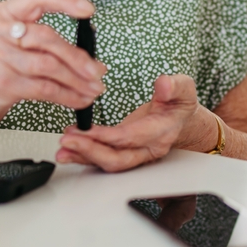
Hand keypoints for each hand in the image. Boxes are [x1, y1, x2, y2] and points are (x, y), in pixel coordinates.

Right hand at [0, 0, 106, 130]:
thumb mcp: (6, 42)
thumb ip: (40, 41)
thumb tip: (88, 55)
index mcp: (1, 14)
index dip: (65, 1)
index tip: (89, 10)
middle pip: (48, 38)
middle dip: (78, 57)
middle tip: (98, 70)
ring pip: (49, 66)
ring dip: (77, 80)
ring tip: (94, 89)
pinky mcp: (2, 83)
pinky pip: (44, 88)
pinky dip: (67, 96)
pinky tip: (78, 100)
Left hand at [55, 74, 218, 171]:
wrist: (182, 119)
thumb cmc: (180, 103)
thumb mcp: (184, 89)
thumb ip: (175, 86)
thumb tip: (163, 83)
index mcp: (161, 133)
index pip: (132, 138)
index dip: (108, 136)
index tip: (88, 130)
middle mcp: (148, 149)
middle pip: (118, 159)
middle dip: (90, 151)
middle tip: (68, 140)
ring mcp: (136, 154)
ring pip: (108, 162)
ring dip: (83, 156)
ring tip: (62, 149)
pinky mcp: (124, 152)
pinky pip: (103, 158)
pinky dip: (84, 155)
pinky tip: (68, 149)